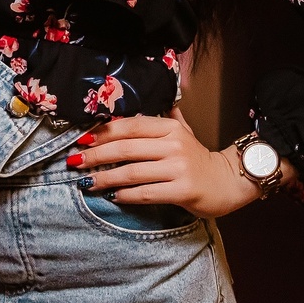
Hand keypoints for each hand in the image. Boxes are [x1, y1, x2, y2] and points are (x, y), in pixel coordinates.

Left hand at [68, 107, 268, 218]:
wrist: (228, 181)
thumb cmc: (198, 159)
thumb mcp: (183, 132)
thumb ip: (162, 118)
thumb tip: (137, 106)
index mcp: (170, 128)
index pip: (130, 127)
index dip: (103, 132)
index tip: (82, 140)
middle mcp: (173, 145)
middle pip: (126, 148)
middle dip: (96, 156)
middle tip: (75, 162)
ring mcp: (178, 168)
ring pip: (131, 172)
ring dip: (104, 178)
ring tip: (86, 182)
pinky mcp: (182, 190)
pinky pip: (146, 193)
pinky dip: (125, 195)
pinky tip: (112, 196)